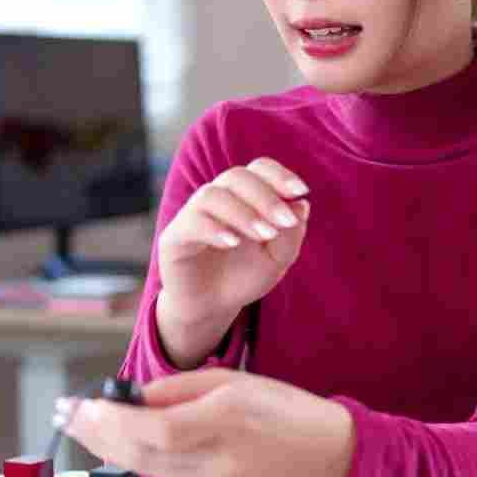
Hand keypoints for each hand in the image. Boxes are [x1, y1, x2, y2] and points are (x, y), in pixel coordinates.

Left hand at [57, 367, 355, 476]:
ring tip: (80, 425)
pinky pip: (162, 476)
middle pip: (138, 453)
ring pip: (144, 469)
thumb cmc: (284, 408)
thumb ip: (179, 389)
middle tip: (64, 413)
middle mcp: (215, 458)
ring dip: (106, 447)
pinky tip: (116, 443)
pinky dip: (133, 459)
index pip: (153, 428)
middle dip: (94, 433)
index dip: (110, 420)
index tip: (81, 403)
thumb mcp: (233, 380)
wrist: (327, 454)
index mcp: (225, 419)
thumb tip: (132, 398)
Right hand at [155, 158, 309, 360]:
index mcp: (243, 196)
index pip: (258, 169)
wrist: (211, 307)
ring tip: (264, 235)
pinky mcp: (174, 238)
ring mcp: (192, 215)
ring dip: (243, 213)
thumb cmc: (244, 277)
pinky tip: (233, 243)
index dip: (279, 175)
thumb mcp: (277, 261)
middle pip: (237, 177)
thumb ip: (291, 235)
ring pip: (213, 195)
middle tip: (285, 222)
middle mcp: (217, 198)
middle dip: (266, 197)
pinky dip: (215, 229)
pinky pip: (191, 222)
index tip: (301, 191)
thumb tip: (302, 205)